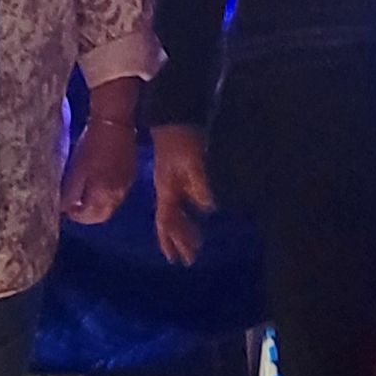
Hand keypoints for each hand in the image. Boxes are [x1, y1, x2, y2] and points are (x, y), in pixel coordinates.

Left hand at [60, 116, 137, 224]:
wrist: (114, 123)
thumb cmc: (92, 144)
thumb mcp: (77, 169)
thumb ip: (71, 192)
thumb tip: (64, 207)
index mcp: (103, 194)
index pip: (88, 216)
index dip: (75, 215)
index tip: (65, 209)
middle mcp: (118, 195)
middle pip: (102, 215)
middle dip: (87, 214)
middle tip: (73, 206)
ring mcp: (126, 186)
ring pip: (110, 206)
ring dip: (97, 206)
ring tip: (83, 195)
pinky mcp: (130, 177)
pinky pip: (117, 195)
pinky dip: (106, 196)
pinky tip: (97, 185)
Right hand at [152, 124, 215, 264]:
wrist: (174, 115)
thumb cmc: (181, 140)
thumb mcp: (192, 163)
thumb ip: (199, 186)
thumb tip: (208, 209)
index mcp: (166, 189)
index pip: (167, 222)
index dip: (172, 241)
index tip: (178, 259)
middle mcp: (167, 188)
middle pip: (170, 220)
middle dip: (178, 240)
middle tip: (189, 259)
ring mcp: (172, 180)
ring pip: (175, 211)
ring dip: (183, 228)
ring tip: (194, 242)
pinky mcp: (179, 171)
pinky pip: (182, 199)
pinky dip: (189, 211)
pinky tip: (199, 212)